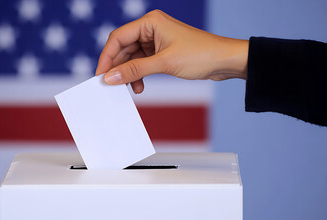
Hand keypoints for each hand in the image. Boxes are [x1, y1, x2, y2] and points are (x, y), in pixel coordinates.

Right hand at [95, 10, 248, 93]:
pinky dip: (139, 75)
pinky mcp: (162, 51)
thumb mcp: (164, 63)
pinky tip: (140, 86)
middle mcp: (150, 28)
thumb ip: (135, 70)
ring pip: (132, 57)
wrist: (225, 61)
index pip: (118, 38)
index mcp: (150, 22)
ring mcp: (156, 40)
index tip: (100, 76)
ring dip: (130, 74)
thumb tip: (110, 77)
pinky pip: (142, 62)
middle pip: (123, 48)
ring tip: (131, 89)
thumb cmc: (200, 55)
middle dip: (118, 68)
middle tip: (112, 86)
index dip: (107, 57)